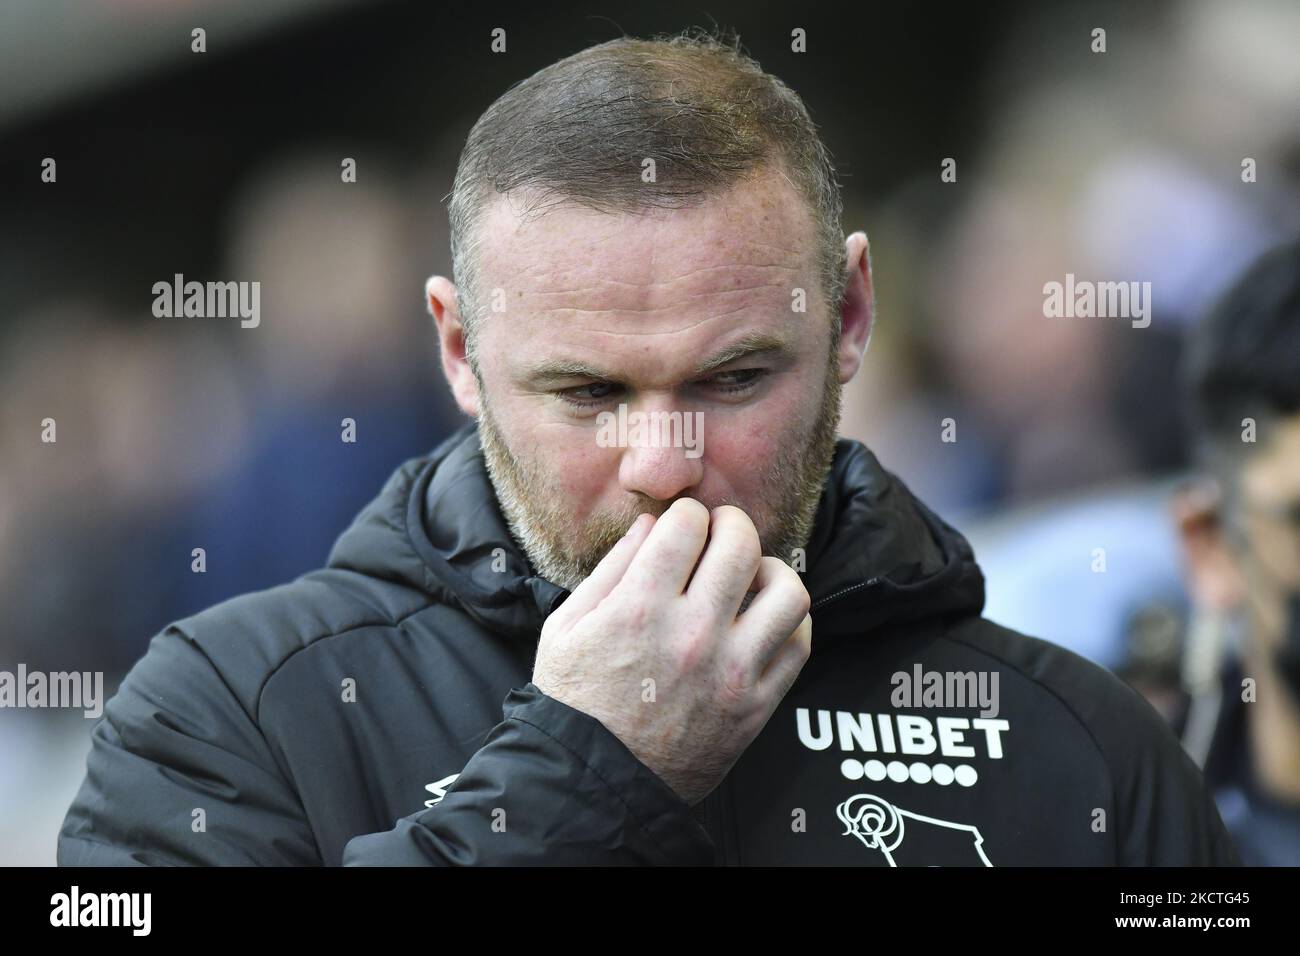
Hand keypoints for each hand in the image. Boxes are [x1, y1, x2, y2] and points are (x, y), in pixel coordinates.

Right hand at [532, 498, 811, 804]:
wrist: (595, 785)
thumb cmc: (575, 702)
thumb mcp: (566, 627)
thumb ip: (611, 569)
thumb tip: (653, 523)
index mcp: (639, 608)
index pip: (689, 522)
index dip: (687, 514)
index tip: (683, 526)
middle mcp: (692, 633)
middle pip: (741, 543)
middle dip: (731, 526)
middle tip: (720, 536)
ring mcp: (731, 671)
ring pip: (787, 591)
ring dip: (770, 571)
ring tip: (750, 577)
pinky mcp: (755, 706)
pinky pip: (799, 645)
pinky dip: (790, 620)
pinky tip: (766, 617)